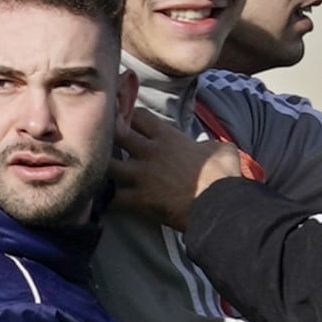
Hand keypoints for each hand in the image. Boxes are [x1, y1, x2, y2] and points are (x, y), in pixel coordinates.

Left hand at [112, 102, 250, 227]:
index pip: (137, 115)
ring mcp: (141, 176)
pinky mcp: (138, 199)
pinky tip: (103, 202)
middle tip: (102, 141)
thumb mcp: (223, 150)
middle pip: (114, 132)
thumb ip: (209, 145)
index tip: (126, 122)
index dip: (129, 116)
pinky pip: (112, 199)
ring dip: (102, 167)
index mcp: (168, 137)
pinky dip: (106, 200)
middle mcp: (149, 152)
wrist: (221, 206)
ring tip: (98, 171)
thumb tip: (209, 148)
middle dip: (106, 135)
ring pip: (106, 163)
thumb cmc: (224, 177)